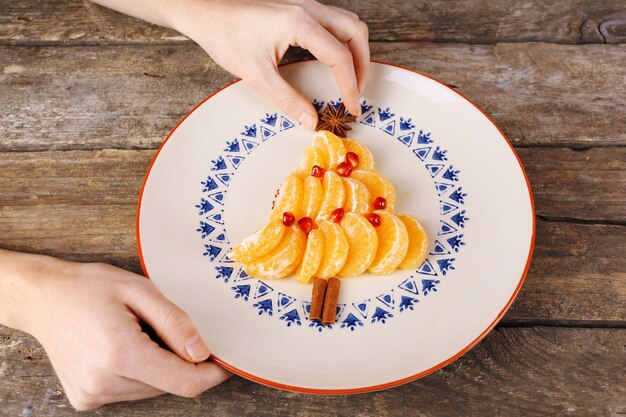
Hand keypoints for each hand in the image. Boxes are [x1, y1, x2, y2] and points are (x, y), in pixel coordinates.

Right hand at [0, 252, 230, 410]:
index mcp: (120, 354)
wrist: (42, 299)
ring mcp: (92, 394)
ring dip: (159, 366)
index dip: (212, 374)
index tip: (225, 360)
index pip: (185, 382)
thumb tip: (203, 353)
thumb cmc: (89, 287)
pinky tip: (121, 346)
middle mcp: (104, 382)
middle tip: (162, 327)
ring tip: (136, 333)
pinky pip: (131, 390)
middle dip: (181, 361)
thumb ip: (175, 322)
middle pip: (170, 385)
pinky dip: (139, 371)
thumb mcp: (139, 290)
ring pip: (152, 389)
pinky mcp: (85, 399)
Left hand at [172, 0, 369, 128]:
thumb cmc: (226, 37)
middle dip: (362, 65)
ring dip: (356, 51)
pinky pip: (335, 21)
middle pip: (355, 32)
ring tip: (351, 79)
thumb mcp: (257, 75)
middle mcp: (308, 9)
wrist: (206, 12)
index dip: (350, 85)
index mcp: (300, 23)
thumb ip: (288, 99)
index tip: (352, 108)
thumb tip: (311, 121)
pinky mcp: (299, 7)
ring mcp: (305, 4)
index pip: (339, 56)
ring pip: (348, 23)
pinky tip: (334, 60)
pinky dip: (344, 41)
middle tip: (356, 93)